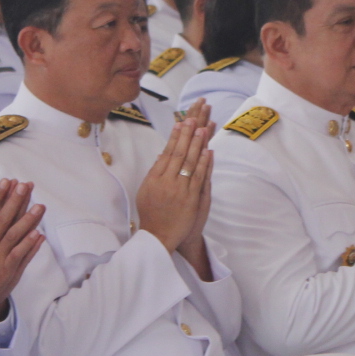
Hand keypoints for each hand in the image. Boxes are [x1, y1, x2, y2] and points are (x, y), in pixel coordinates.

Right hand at [0, 179, 45, 318]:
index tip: (7, 182)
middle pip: (4, 220)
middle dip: (15, 201)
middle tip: (26, 185)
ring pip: (15, 236)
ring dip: (28, 220)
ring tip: (40, 206)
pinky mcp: (8, 272)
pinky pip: (21, 255)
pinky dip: (30, 244)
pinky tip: (39, 232)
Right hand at [136, 110, 215, 276]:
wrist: (158, 236)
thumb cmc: (152, 214)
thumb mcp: (146, 191)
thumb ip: (154, 174)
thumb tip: (161, 156)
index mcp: (154, 178)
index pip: (166, 152)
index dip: (175, 137)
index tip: (181, 123)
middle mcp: (166, 181)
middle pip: (178, 153)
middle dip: (186, 135)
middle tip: (193, 120)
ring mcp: (179, 190)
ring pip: (189, 163)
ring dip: (197, 144)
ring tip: (203, 129)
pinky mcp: (190, 199)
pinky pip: (198, 177)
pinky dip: (203, 163)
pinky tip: (208, 151)